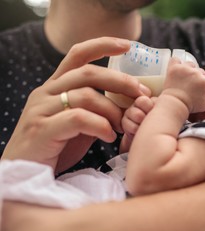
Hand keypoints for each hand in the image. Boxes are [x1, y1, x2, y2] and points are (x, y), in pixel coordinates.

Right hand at [1, 37, 149, 172]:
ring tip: (123, 127)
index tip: (128, 45)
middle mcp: (46, 92)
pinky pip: (78, 118)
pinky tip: (109, 137)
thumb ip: (96, 109)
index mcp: (55, 86)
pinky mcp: (42, 129)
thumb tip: (130, 103)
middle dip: (121, 81)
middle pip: (89, 73)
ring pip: (86, 96)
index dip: (103, 45)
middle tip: (141, 95)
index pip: (78, 54)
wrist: (23, 172)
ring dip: (113, 111)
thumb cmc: (55, 148)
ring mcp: (42, 109)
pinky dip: (100, 126)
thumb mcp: (78, 123)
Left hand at [163, 58, 204, 112]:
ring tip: (185, 78)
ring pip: (190, 64)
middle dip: (198, 77)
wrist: (174, 104)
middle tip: (192, 86)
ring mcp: (184, 69)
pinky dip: (177, 63)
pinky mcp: (174, 68)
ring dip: (189, 70)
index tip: (202, 89)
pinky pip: (176, 59)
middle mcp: (196, 73)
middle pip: (201, 71)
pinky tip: (177, 69)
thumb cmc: (190, 106)